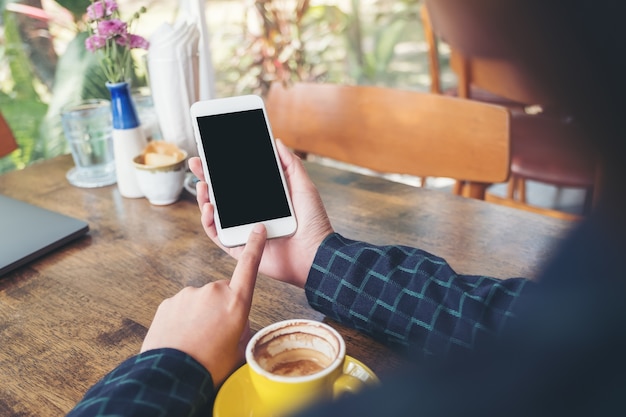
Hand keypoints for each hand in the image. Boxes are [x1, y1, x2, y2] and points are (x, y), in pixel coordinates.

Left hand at [140, 224, 266, 386]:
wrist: (172, 375)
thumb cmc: (210, 366)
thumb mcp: (240, 350)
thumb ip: (243, 330)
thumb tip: (238, 324)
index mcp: (235, 302)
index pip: (248, 267)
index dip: (255, 246)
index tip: (258, 229)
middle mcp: (212, 292)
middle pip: (223, 293)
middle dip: (221, 308)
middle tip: (216, 334)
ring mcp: (188, 295)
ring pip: (201, 301)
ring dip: (201, 315)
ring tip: (197, 340)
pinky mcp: (169, 302)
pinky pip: (182, 308)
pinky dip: (183, 320)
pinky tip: (182, 338)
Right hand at [188, 139, 333, 287]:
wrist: (315, 252)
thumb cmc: (314, 222)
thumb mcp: (303, 187)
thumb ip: (290, 164)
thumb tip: (277, 142)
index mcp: (263, 199)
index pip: (237, 181)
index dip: (223, 168)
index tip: (212, 154)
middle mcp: (250, 213)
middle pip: (221, 194)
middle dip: (206, 178)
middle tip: (197, 164)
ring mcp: (243, 230)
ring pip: (215, 213)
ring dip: (204, 198)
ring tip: (203, 185)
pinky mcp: (239, 247)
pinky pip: (217, 235)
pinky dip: (209, 221)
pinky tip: (209, 207)